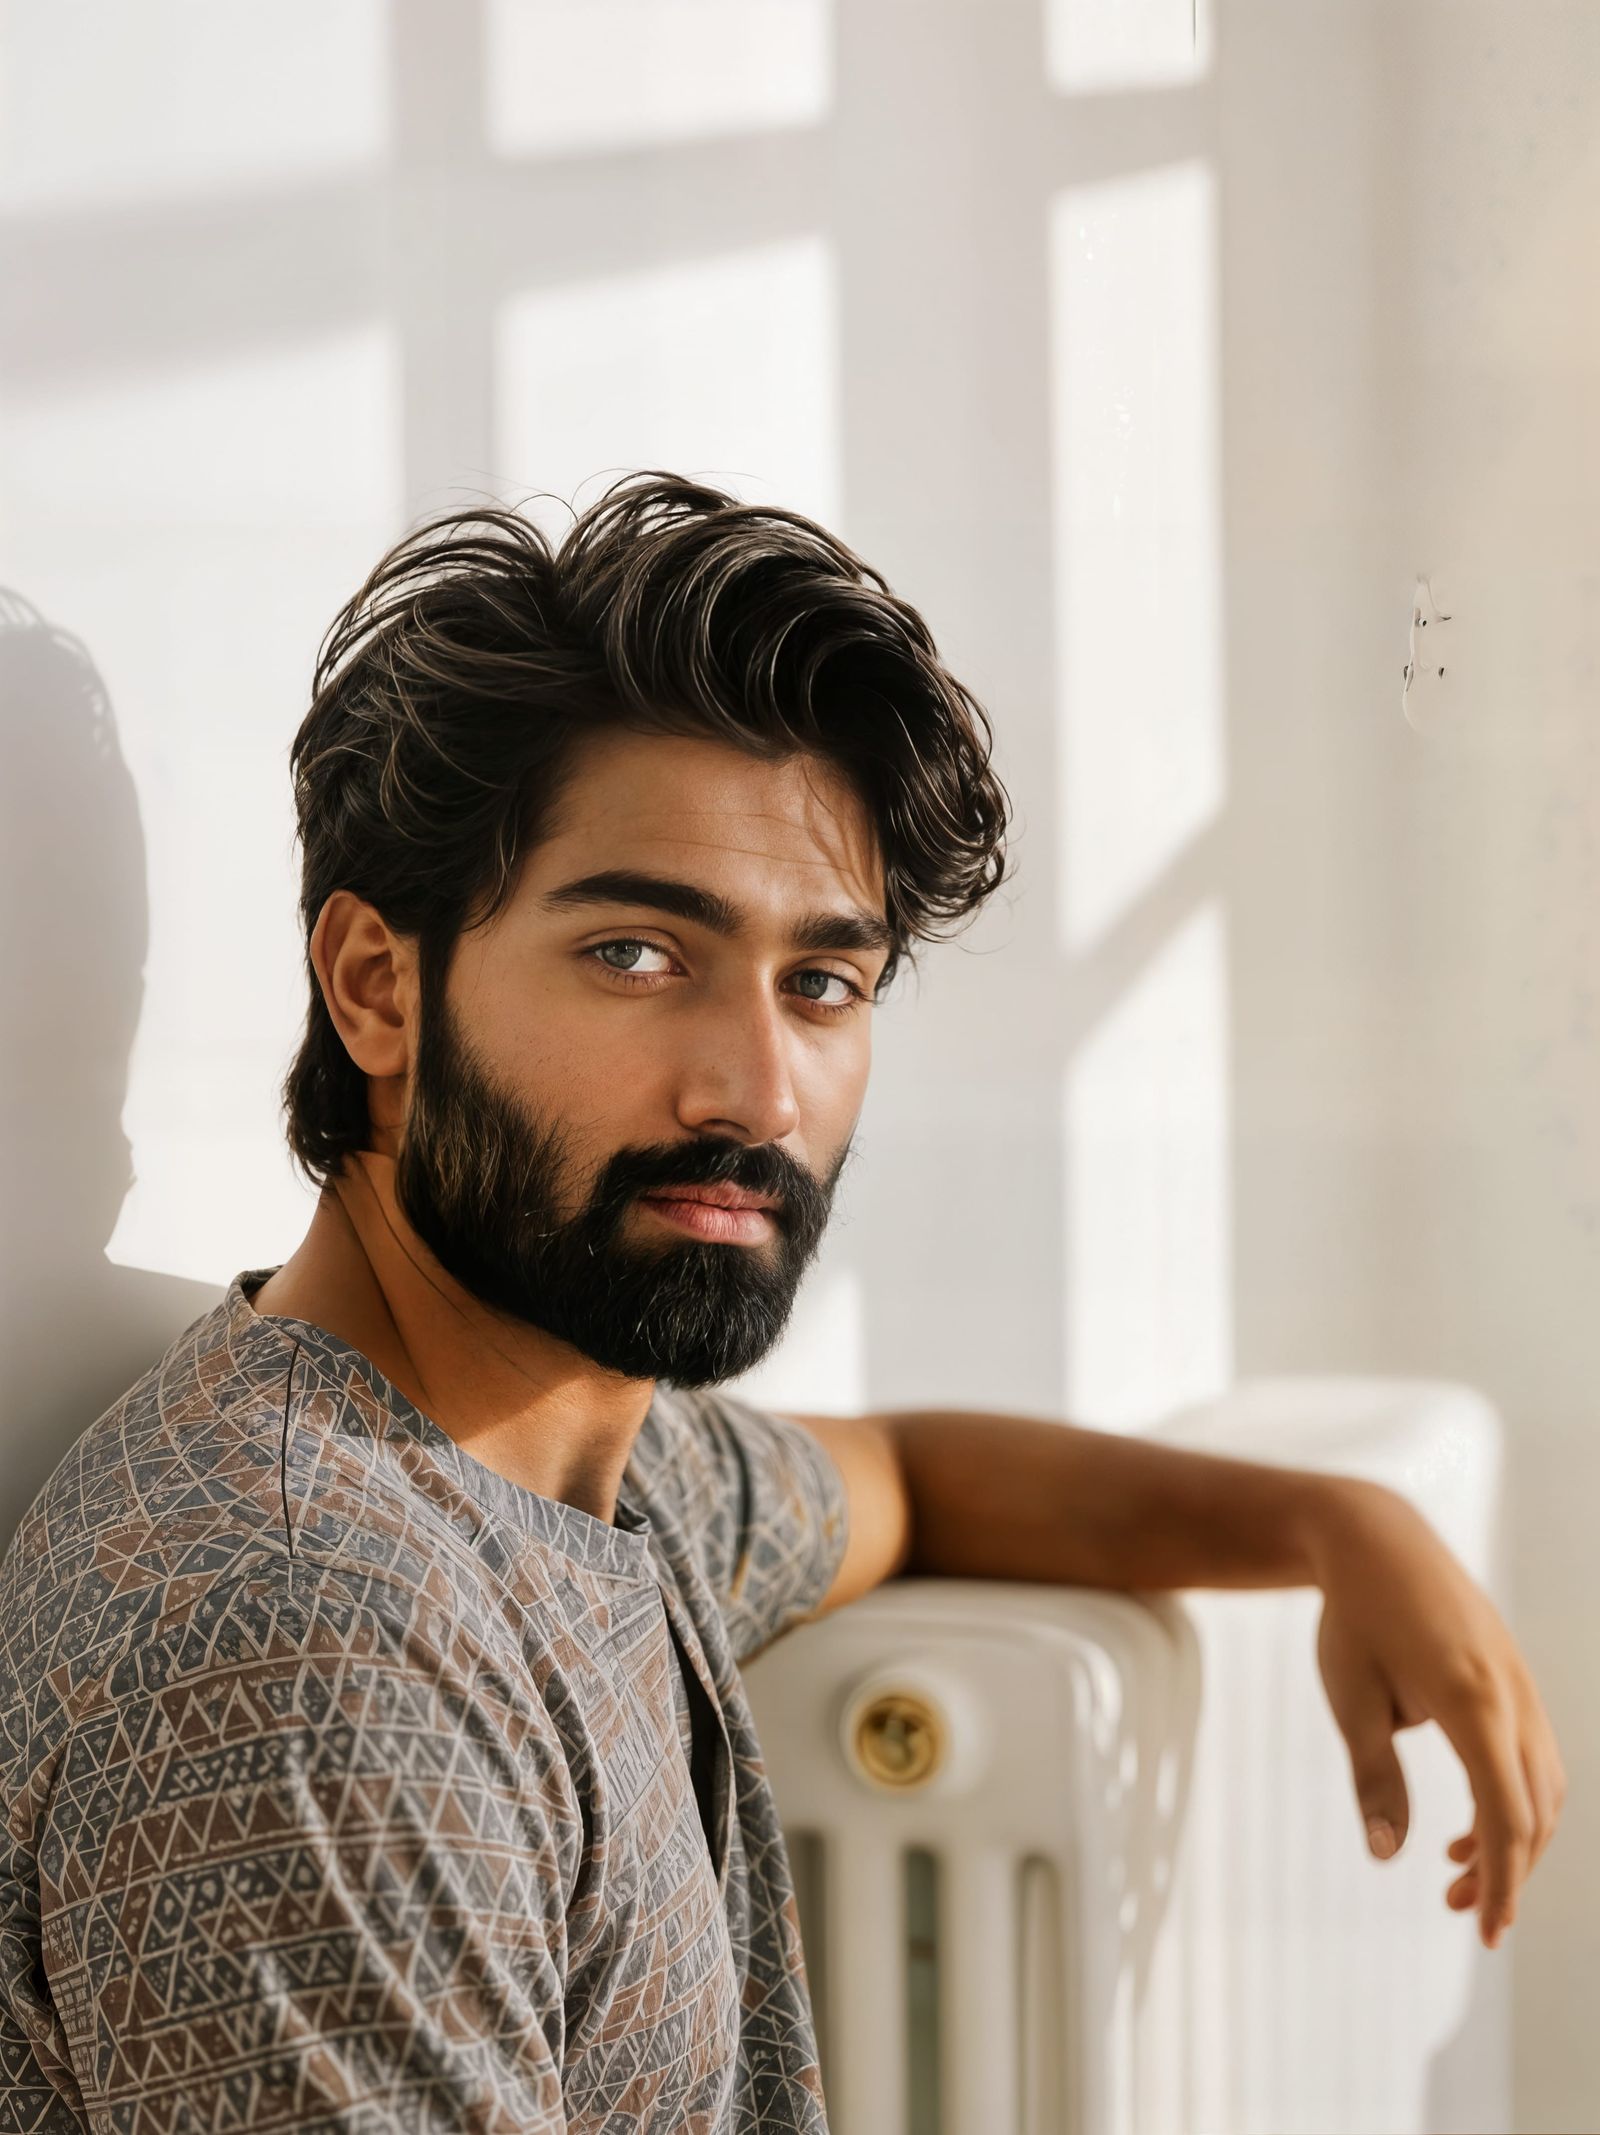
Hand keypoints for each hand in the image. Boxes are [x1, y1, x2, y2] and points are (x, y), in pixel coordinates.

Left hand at [1305, 1477, 1565, 1949]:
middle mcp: (1513, 1694)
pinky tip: (1470, 1820)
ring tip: (1457, 1869)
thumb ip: (1373, 1778)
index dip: (1502, 1883)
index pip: (1507, 1816)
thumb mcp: (1350, 1698)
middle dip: (1508, 1872)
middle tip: (1458, 1910)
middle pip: (1537, 1811)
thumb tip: (1388, 1857)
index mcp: (1473, 1702)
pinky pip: (1533, 1755)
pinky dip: (1514, 1798)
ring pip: (1544, 1786)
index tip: (1485, 1934)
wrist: (1375, 1539)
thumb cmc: (1352, 1618)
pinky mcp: (1516, 1678)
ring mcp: (1522, 1684)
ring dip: (1514, 1838)